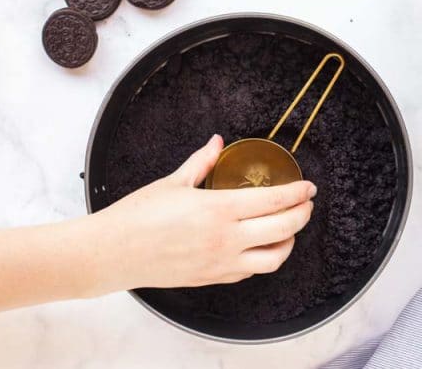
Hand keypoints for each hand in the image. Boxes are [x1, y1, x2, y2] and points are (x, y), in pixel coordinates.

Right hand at [92, 134, 315, 291]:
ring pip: (275, 258)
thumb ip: (201, 162)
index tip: (308, 187)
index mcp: (218, 209)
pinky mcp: (214, 278)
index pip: (274, 201)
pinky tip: (261, 246)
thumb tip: (216, 142)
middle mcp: (226, 239)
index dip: (298, 193)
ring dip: (289, 242)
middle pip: (284, 229)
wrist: (113, 253)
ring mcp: (222, 262)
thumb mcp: (173, 183)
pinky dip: (264, 258)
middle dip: (303, 215)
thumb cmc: (138, 217)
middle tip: (307, 204)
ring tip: (290, 228)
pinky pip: (251, 271)